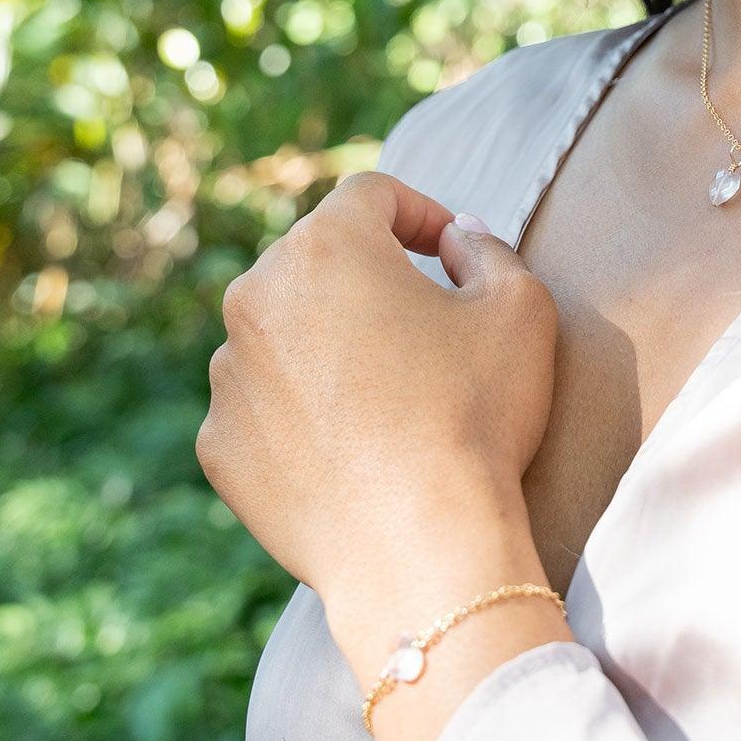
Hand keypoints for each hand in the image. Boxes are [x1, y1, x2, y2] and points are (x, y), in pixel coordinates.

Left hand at [197, 172, 558, 600]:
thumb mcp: (521, 308)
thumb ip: (489, 249)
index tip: (450, 249)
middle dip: (370, 278)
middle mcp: (256, 297)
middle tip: (427, 322)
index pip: (372, 194)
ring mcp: (229, 374)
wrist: (417, 545)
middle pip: (318, 260)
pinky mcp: (219, 444)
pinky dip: (302, 410)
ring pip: (283, 332)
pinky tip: (356, 446)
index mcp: (327, 247)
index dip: (420, 211)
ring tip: (391, 394)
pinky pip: (263, 404)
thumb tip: (457, 236)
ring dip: (330, 343)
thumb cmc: (475, 414)